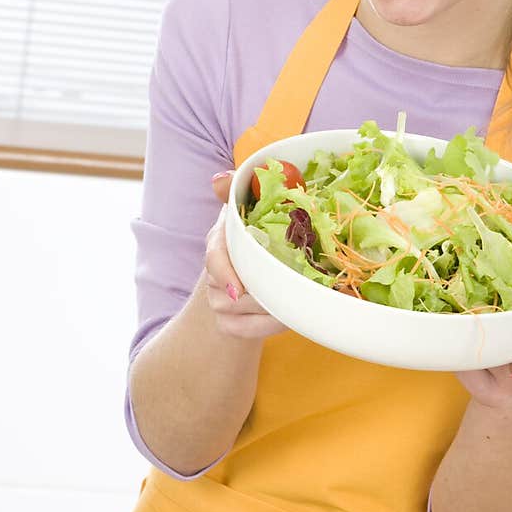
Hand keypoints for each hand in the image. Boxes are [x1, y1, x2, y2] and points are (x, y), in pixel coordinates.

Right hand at [203, 172, 286, 338]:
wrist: (246, 281)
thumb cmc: (256, 239)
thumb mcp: (250, 211)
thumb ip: (238, 191)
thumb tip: (219, 180)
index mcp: (219, 241)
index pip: (214, 257)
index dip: (224, 273)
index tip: (238, 290)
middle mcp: (213, 275)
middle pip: (233, 291)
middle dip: (263, 293)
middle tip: (291, 291)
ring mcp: (218, 303)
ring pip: (247, 312)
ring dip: (274, 307)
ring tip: (298, 297)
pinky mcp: (229, 326)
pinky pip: (251, 331)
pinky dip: (272, 325)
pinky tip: (287, 316)